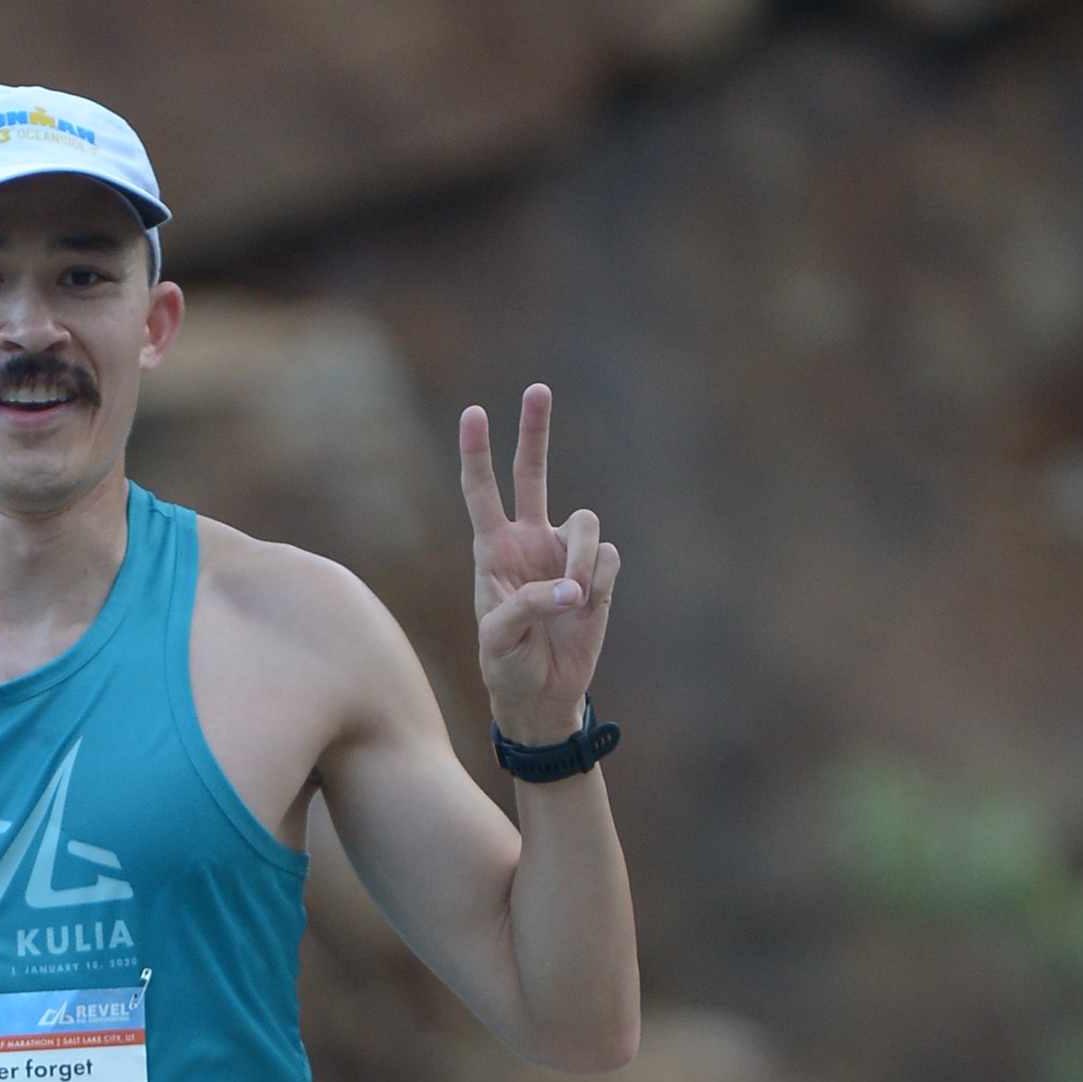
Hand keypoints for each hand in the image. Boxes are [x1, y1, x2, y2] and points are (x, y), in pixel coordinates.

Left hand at [459, 383, 619, 753]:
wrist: (543, 692)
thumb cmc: (506, 664)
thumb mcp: (499, 639)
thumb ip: (527, 606)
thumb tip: (571, 586)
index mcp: (494, 551)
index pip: (481, 492)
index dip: (478, 453)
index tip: (474, 412)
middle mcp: (529, 541)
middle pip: (532, 473)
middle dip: (534, 431)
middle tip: (537, 389)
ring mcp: (565, 553)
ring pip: (585, 523)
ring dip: (581, 560)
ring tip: (573, 600)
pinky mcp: (597, 572)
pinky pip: (608, 558)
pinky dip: (599, 584)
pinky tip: (586, 609)